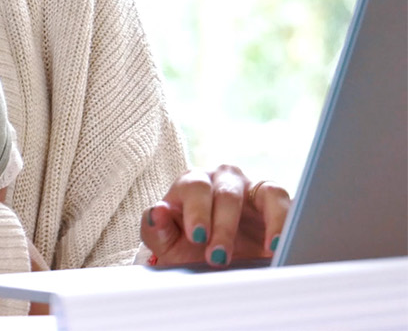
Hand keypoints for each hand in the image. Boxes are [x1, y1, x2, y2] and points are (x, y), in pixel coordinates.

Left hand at [140, 165, 290, 267]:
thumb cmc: (186, 248)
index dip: (197, 211)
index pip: (195, 187)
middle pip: (228, 193)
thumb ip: (155, 227)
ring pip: (267, 191)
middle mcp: (224, 180)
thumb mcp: (166, 243)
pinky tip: (281, 244)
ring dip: (268, 220)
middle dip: (224, 227)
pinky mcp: (279, 204)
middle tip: (218, 257)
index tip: (197, 237)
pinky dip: (288, 222)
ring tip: (267, 247)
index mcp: (192, 184)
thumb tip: (158, 211)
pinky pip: (290, 204)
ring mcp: (254, 189)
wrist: (212, 265)